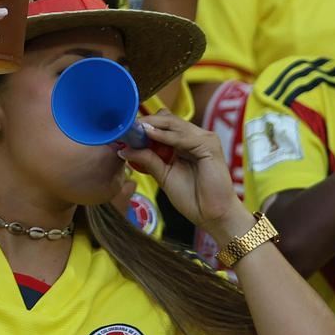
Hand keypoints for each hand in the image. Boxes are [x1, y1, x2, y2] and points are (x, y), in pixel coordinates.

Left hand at [118, 111, 246, 241]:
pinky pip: (184, 137)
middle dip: (145, 122)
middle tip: (125, 124)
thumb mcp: (163, 175)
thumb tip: (124, 149)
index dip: (143, 125)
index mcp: (185, 143)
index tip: (122, 128)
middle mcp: (195, 138)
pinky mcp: (210, 147)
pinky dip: (166, 136)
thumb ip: (147, 160)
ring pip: (175, 124)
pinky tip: (150, 134)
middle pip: (168, 120)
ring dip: (152, 125)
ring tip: (134, 127)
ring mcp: (204, 140)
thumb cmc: (192, 198)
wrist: (212, 215)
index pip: (163, 125)